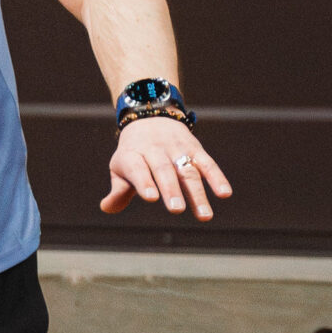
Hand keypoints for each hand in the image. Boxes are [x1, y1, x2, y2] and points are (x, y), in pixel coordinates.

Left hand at [101, 116, 232, 220]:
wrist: (150, 117)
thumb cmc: (133, 153)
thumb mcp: (120, 166)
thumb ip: (118, 190)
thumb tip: (107, 207)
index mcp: (132, 155)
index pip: (137, 168)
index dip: (143, 182)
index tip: (150, 198)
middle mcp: (155, 150)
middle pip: (164, 170)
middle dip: (171, 190)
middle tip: (176, 209)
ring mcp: (177, 149)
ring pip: (188, 171)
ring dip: (197, 193)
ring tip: (204, 216)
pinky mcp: (195, 149)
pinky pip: (207, 163)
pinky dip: (217, 178)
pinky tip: (225, 193)